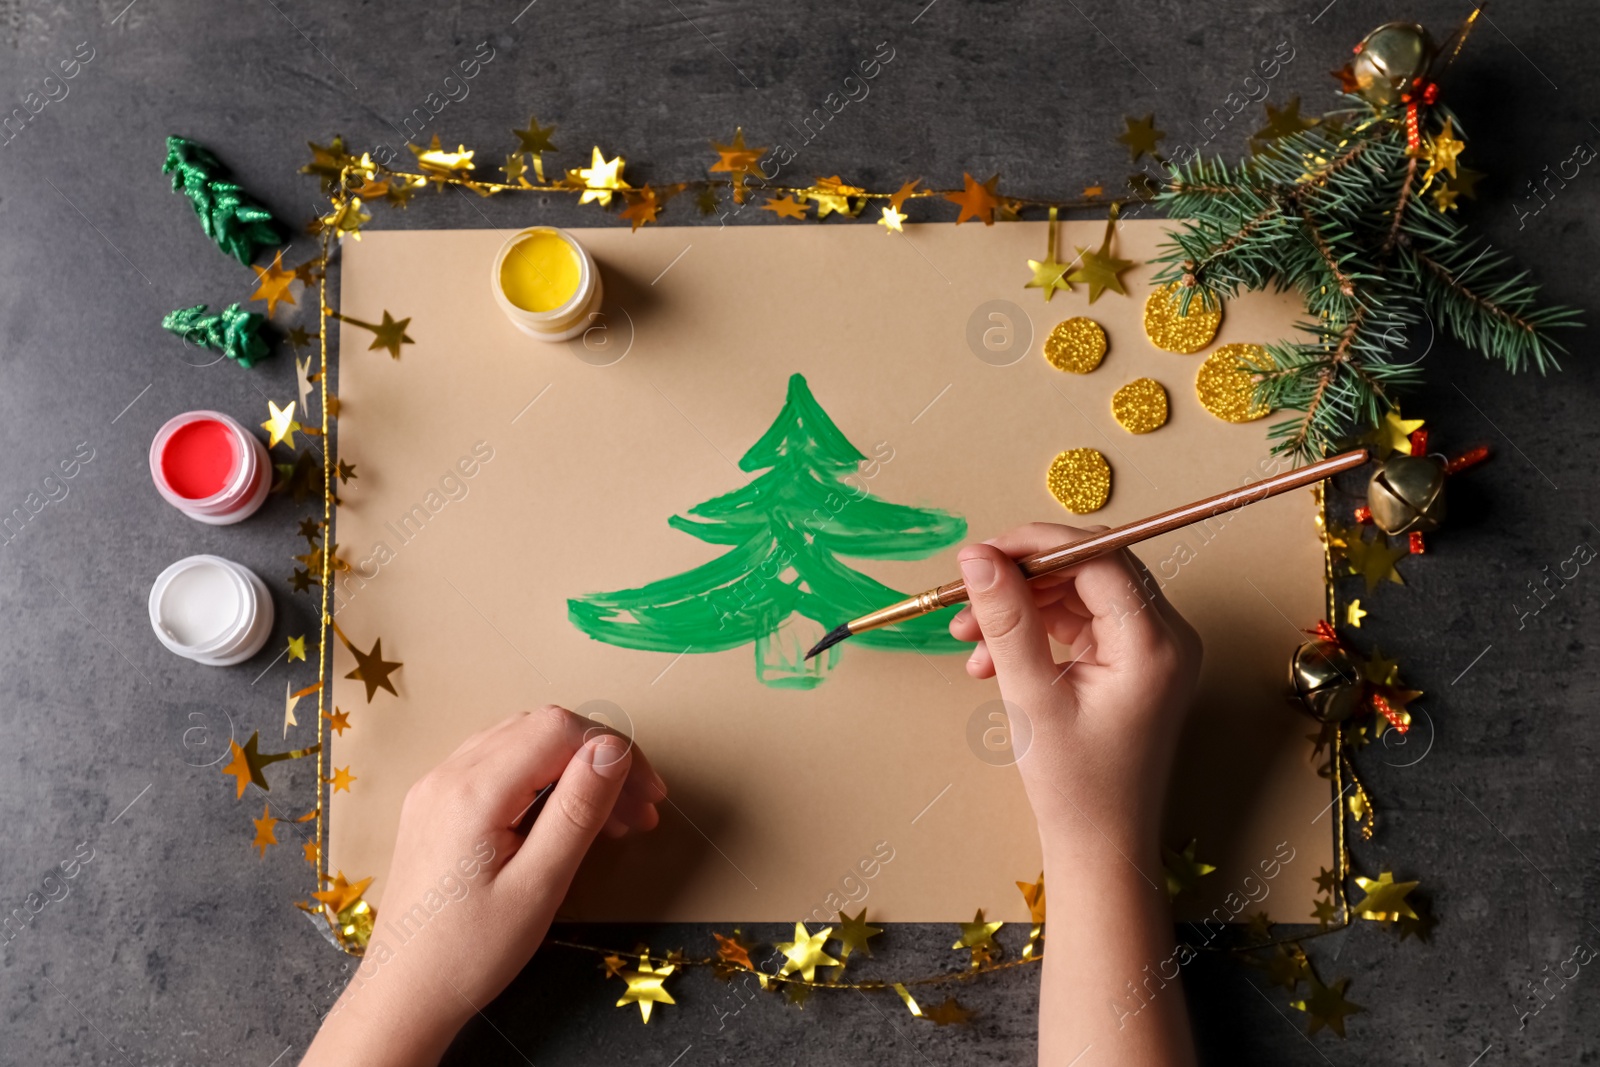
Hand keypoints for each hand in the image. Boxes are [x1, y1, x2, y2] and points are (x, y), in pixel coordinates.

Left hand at [303, 706, 666, 1066]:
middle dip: (598, 758)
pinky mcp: (434, 805)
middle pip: (541, 728)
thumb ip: (577, 810)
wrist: (403, 996)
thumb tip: (613, 749)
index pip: (558, 729)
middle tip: (638, 811)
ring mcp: (436, 787)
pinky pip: (497, 767)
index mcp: (472, 790)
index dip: (613, 750)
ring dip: (573, 769)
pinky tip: (565, 818)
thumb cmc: (470, 953)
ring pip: (521, 743)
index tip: (648, 797)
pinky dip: (541, 780)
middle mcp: (448, 774)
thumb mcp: (539, 885)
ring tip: (613, 821)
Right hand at [948, 523, 1201, 858]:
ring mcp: (1150, 651)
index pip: (1099, 557)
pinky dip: (1033, 631)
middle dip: (1022, 579)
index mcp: (1155, 644)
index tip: (980, 555)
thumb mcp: (1031, 697)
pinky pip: (1079, 624)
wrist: (1101, 848)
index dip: (1036, 545)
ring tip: (968, 640)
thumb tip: (977, 558)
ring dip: (1020, 607)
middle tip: (967, 598)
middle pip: (1090, 570)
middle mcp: (1165, 638)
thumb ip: (1006, 620)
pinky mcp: (1130, 665)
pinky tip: (990, 661)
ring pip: (1078, 595)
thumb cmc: (1077, 787)